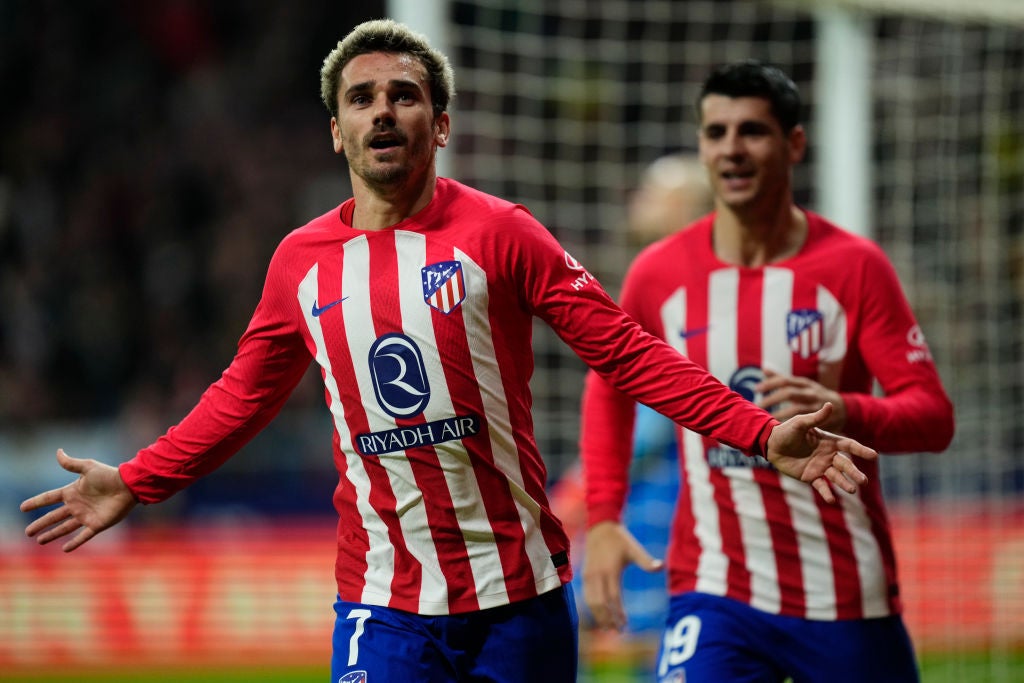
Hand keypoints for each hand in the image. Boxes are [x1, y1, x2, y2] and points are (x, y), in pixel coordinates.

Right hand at [21, 449, 137, 551]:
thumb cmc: (109, 475)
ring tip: (39, 541)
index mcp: (73, 492)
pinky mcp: (97, 525)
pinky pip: (83, 536)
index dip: (36, 502)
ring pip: (65, 528)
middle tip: (28, 532)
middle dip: (40, 524)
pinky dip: (75, 543)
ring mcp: (86, 516)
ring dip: (52, 534)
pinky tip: (65, 549)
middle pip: (54, 517)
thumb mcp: (88, 467)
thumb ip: (71, 463)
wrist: (128, 486)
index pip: (49, 498)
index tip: (22, 507)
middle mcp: (77, 505)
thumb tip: (58, 452)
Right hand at [582, 521, 662, 630]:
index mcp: (610, 570)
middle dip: (607, 619)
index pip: (613, 597)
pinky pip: (587, 595)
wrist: (600, 526)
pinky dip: (592, 608)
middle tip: (616, 631)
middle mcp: (597, 575)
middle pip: (599, 603)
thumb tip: (661, 566)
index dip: (618, 613)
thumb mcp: (634, 548)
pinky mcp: (585, 574)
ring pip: (591, 601)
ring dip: (598, 616)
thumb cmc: (620, 539)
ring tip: (607, 627)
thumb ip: (646, 561)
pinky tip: (600, 614)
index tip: (625, 624)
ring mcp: (589, 575)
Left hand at [756, 369, 845, 431]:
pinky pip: (805, 421)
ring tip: (767, 419)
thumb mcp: (801, 384)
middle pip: (789, 392)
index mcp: (804, 383)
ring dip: (780, 413)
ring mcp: (817, 405)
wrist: (842, 409)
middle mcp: (810, 392)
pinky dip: (792, 424)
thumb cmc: (815, 395)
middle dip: (773, 398)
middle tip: (759, 405)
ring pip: (796, 408)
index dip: (771, 383)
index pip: (785, 380)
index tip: (756, 388)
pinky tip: (780, 428)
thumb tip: (763, 369)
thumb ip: (782, 378)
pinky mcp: (821, 418)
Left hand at [765, 403, 876, 503]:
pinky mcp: (810, 476)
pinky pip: (821, 486)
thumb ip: (816, 417)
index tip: (873, 455)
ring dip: (844, 483)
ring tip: (852, 490)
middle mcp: (828, 455)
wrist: (771, 444)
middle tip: (863, 481)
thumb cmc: (787, 431)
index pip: (849, 445)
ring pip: (836, 476)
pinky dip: (826, 493)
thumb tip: (830, 404)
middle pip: (845, 464)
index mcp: (829, 441)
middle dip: (854, 472)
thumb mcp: (801, 422)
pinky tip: (831, 500)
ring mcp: (820, 467)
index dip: (861, 450)